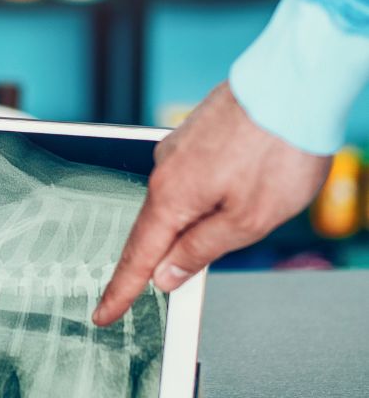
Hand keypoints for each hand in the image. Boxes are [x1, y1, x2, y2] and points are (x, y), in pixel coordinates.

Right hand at [93, 82, 330, 325]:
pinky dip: (206, 195)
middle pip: (158, 228)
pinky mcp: (194, 134)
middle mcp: (165, 168)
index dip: (121, 290)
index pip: (138, 257)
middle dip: (169, 255)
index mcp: (172, 195)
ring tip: (245, 215)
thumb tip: (166, 273)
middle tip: (190, 277)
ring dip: (199, 219)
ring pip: (179, 201)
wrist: (295, 84)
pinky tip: (236, 191)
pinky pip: (190, 177)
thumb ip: (202, 250)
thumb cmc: (278, 148)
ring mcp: (178, 146)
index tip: (103, 313)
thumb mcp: (248, 219)